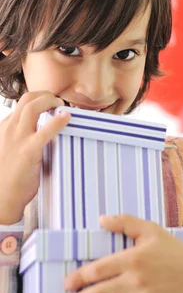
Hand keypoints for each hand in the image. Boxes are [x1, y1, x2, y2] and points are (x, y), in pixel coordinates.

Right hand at [0, 91, 69, 223]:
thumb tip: (44, 131)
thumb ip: (23, 138)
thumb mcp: (11, 150)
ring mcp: (17, 139)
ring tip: (62, 105)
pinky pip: (44, 131)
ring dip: (50, 100)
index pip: (22, 104)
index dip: (39, 100)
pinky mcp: (28, 151)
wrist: (2, 198)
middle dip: (45, 94)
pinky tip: (67, 117)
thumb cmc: (9, 178)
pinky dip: (57, 121)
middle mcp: (9, 129)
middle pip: (26, 99)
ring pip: (31, 106)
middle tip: (58, 101)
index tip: (52, 104)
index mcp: (5, 128)